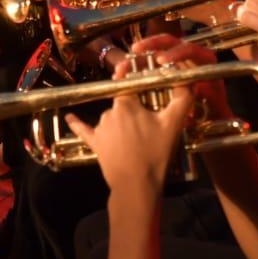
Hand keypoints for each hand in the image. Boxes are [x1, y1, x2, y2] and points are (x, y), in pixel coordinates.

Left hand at [62, 52, 195, 195]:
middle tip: (151, 124)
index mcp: (126, 104)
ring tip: (140, 138)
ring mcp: (100, 129)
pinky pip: (84, 130)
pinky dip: (76, 123)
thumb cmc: (155, 153)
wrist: (136, 185)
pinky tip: (69, 117)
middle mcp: (109, 112)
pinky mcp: (95, 144)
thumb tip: (188, 82)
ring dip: (123, 123)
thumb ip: (182, 99)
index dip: (137, 81)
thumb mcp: (173, 124)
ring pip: (113, 118)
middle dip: (136, 109)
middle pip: (124, 104)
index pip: (131, 85)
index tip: (140, 73)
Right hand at [128, 34, 232, 116]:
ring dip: (142, 53)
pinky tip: (127, 70)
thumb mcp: (211, 103)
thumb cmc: (214, 110)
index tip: (161, 60)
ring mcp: (178, 61)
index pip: (190, 49)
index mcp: (205, 60)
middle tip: (136, 49)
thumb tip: (187, 87)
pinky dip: (141, 64)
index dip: (175, 53)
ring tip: (127, 59)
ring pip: (159, 50)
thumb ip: (202, 94)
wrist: (212, 119)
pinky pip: (153, 61)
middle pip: (170, 42)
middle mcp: (191, 56)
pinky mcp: (167, 69)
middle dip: (152, 43)